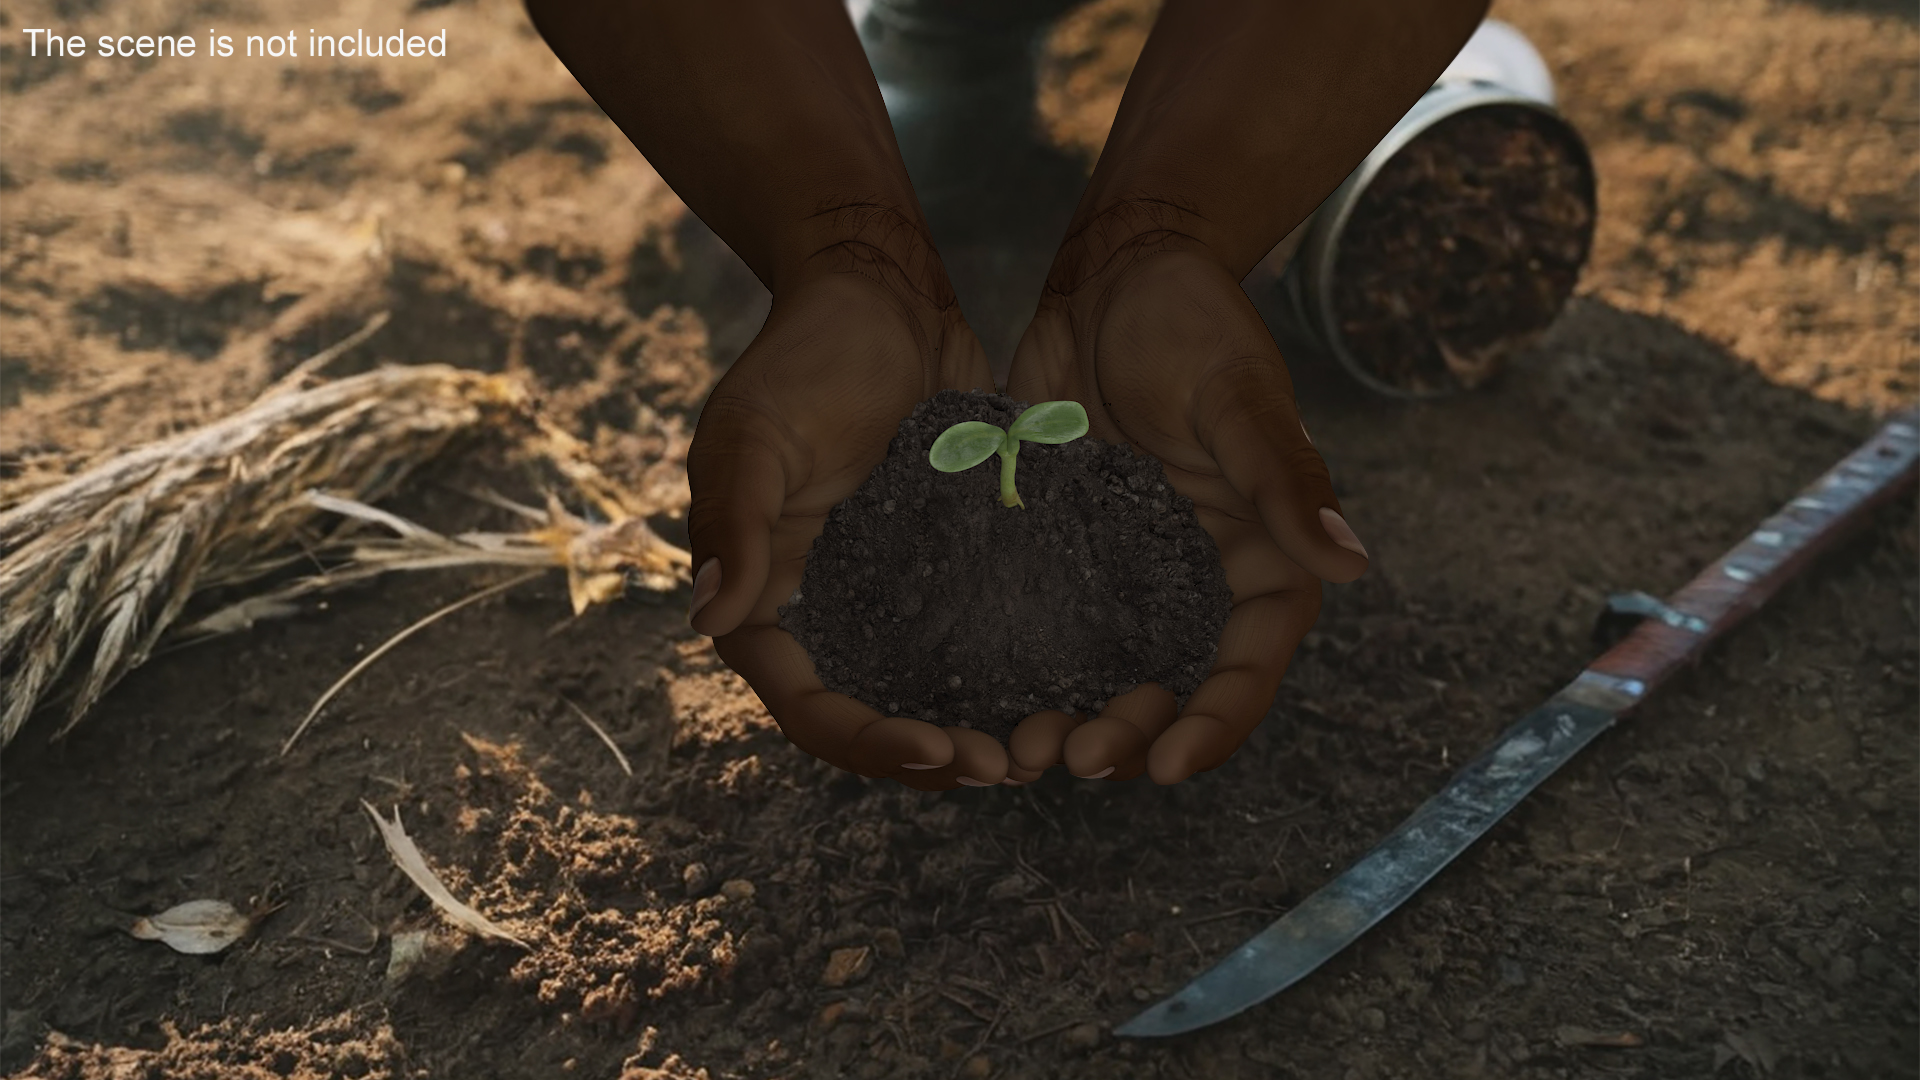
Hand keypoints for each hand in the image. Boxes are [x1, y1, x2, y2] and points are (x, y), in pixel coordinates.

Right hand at [687, 250, 1022, 790]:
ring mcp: (886, 594)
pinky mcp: (946, 569)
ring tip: (1042, 749)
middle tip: (1008, 766)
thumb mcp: (757, 430)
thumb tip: (710, 618)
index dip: (864, 740)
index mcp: (762, 592)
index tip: (936, 748)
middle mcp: (822, 609)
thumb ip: (735, 522)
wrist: (881, 292)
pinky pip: (972, 643)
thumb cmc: (806, 353)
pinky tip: (1066, 692)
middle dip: (930, 757)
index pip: (804, 700)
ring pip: (925, 696)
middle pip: (869, 719)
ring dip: (976, 732)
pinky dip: (1008, 677)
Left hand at [1001, 225, 1369, 784]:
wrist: (1113, 267)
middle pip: (1180, 681)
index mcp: (1263, 544)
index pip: (1255, 655)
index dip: (1221, 719)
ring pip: (1114, 667)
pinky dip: (1030, 665)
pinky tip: (984, 699)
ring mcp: (1132, 562)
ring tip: (1027, 748)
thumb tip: (1351, 563)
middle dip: (1137, 733)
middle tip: (1077, 761)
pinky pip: (1053, 623)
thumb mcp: (1237, 396)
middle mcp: (1201, 568)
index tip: (1170, 765)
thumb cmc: (1192, 317)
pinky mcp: (1069, 545)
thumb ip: (1284, 479)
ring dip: (1080, 714)